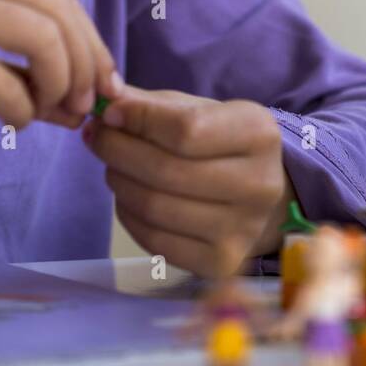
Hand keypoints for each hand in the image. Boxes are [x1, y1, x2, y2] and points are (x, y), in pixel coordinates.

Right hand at [0, 0, 122, 132]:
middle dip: (87, 64)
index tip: (104, 82)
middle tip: (87, 105)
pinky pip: (7, 83)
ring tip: (53, 112)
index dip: (91, 42)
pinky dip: (23, 109)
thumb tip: (82, 103)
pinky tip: (12, 120)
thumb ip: (25, 70)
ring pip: (45, 39)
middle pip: (60, 13)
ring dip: (61, 84)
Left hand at [83, 86, 292, 275]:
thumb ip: (151, 105)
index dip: (138, 120)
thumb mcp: (199, 111)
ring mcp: (242, 229)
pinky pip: (154, 241)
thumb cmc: (223, 146)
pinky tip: (128, 199)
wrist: (266, 200)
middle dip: (117, 151)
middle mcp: (258, 184)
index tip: (108, 114)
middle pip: (166, 170)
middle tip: (98, 139)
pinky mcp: (221, 263)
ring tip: (114, 168)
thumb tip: (103, 102)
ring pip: (155, 207)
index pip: (185, 129)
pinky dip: (129, 216)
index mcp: (258, 134)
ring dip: (119, 183)